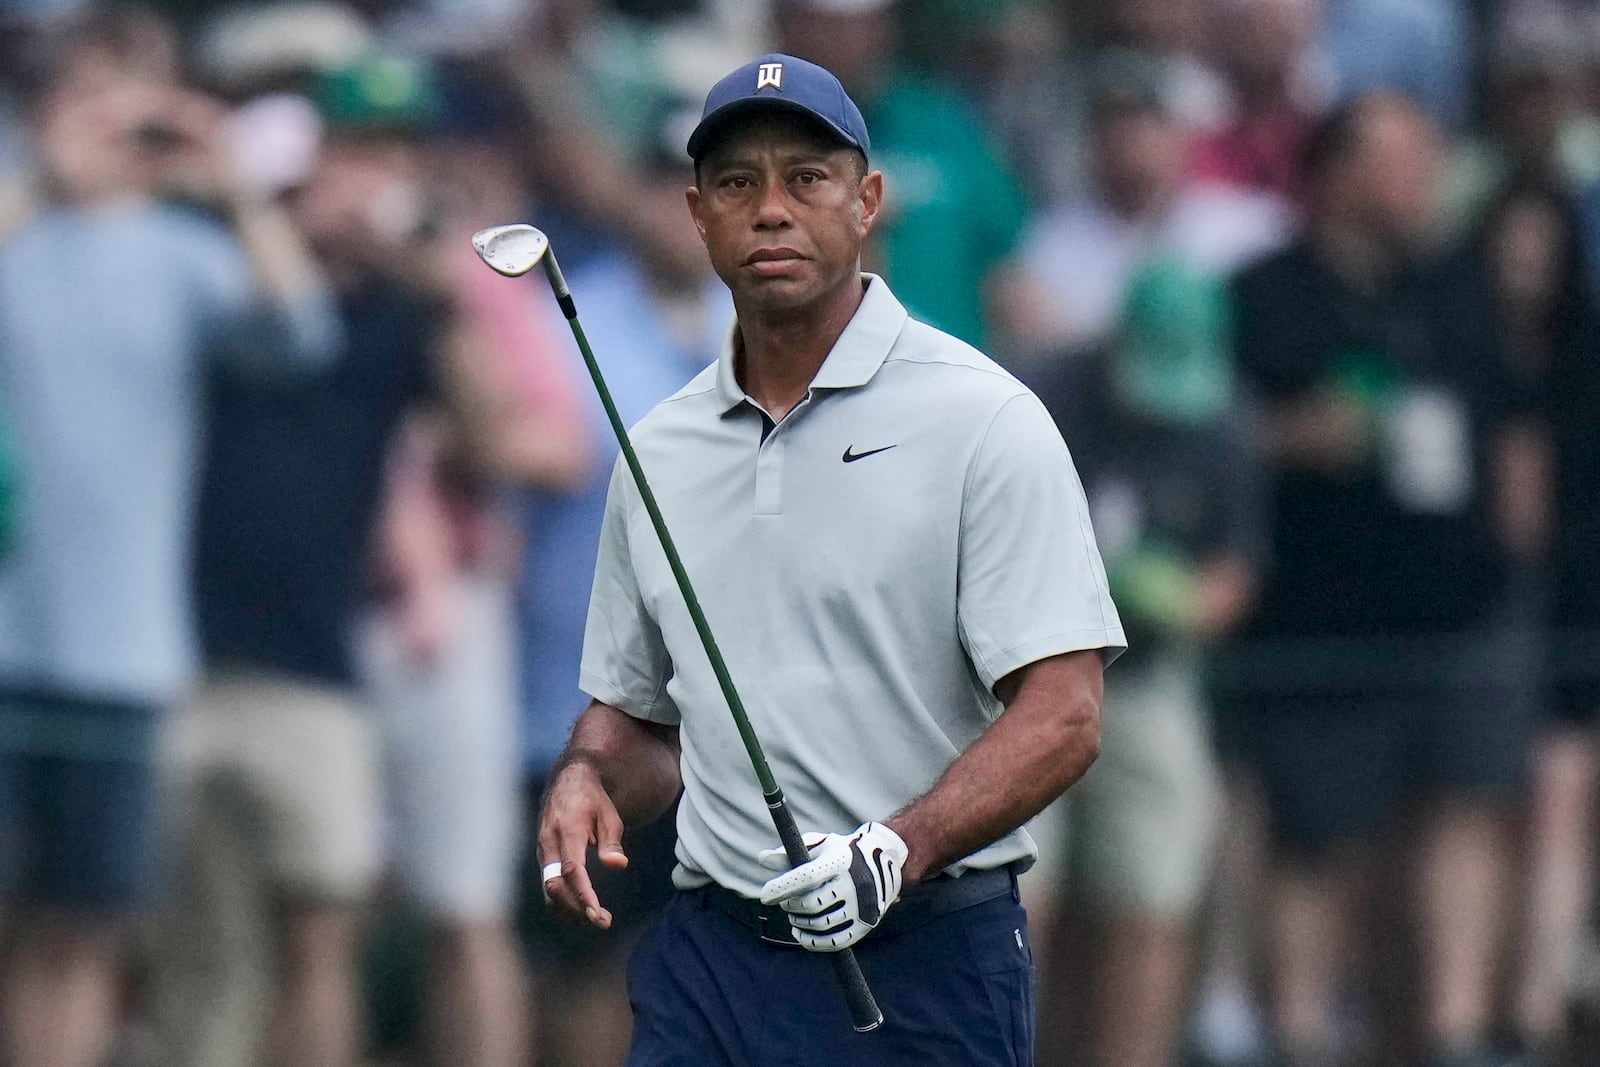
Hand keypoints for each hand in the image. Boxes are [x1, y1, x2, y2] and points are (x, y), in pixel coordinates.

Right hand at [536, 758, 628, 928]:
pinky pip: (548, 884)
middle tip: (604, 922)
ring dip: (569, 909)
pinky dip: (563, 901)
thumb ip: (611, 841)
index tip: (597, 915)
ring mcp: (542, 850)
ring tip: (596, 918)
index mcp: (567, 830)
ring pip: (548, 889)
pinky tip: (582, 909)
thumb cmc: (593, 800)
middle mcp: (549, 842)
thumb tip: (618, 865)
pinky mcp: (542, 857)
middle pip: (555, 886)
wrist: (568, 782)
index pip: (572, 870)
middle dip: (577, 909)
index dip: (583, 896)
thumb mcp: (610, 815)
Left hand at [758, 821, 907, 951]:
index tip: (764, 895)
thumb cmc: (839, 853)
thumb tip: (763, 859)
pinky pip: (833, 942)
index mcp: (839, 860)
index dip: (783, 887)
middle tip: (785, 903)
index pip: (807, 876)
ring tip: (794, 915)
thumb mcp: (818, 846)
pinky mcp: (865, 925)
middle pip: (811, 904)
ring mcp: (862, 906)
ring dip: (799, 923)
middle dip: (790, 906)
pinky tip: (800, 933)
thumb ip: (790, 853)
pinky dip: (812, 942)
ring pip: (820, 924)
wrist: (883, 862)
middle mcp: (854, 883)